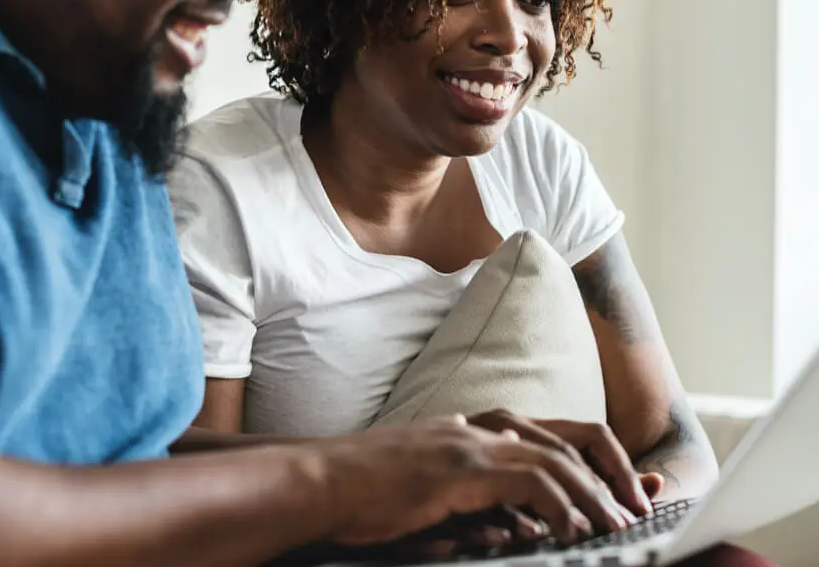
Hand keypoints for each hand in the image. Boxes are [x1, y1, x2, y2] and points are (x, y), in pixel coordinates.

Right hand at [306, 415, 630, 547]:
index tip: (625, 492)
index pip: (551, 435)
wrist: (316, 481)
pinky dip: (562, 504)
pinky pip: (530, 482)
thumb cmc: (360, 492)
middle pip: (567, 438)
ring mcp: (468, 444)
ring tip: (620, 526)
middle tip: (639, 507)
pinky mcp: (459, 468)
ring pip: (556, 460)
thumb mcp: (427, 491)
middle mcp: (476, 427)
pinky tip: (576, 528)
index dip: (596, 461)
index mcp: (471, 429)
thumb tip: (515, 526)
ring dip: (596, 494)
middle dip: (611, 472)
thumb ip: (473, 500)